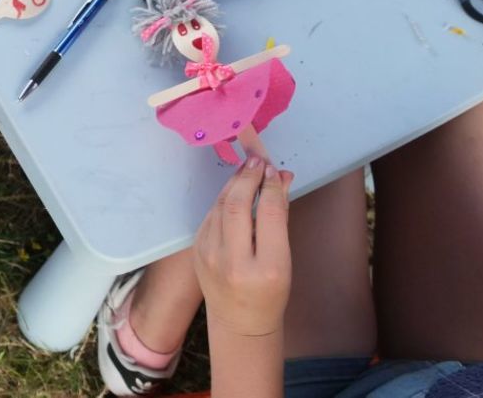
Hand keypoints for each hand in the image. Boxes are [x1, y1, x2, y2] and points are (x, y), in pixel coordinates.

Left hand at [193, 157, 293, 338]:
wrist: (239, 321)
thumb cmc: (271, 291)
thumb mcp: (285, 260)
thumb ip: (281, 219)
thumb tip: (282, 178)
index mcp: (266, 268)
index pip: (269, 214)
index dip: (271, 186)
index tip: (275, 171)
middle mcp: (234, 262)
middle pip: (237, 205)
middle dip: (248, 177)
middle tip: (258, 161)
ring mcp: (210, 256)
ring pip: (220, 206)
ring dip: (234, 183)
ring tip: (248, 169)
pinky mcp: (197, 250)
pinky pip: (211, 216)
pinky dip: (224, 199)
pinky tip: (234, 190)